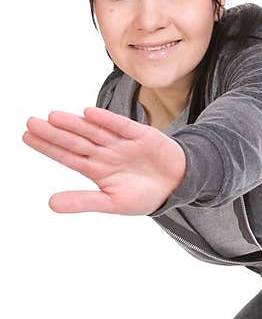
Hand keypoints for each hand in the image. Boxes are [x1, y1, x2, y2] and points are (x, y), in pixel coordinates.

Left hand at [22, 107, 186, 214]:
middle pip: (76, 140)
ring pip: (94, 131)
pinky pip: (121, 126)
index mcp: (96, 169)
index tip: (26, 136)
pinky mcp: (142, 135)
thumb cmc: (144, 195)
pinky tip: (89, 113)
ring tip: (53, 117)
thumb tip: (50, 204)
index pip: (67, 156)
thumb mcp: (112, 203)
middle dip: (54, 132)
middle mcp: (105, 152)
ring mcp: (122, 143)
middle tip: (30, 122)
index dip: (48, 146)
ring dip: (75, 124)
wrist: (179, 185)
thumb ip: (82, 201)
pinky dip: (106, 120)